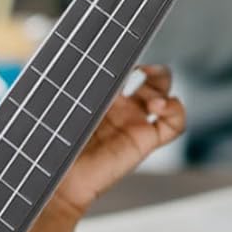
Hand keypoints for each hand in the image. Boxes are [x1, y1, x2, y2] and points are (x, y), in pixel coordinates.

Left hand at [55, 63, 186, 218]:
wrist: (60, 179)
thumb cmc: (55, 141)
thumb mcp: (67, 103)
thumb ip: (82, 82)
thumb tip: (94, 56)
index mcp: (98, 94)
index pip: (123, 69)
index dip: (129, 59)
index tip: (125, 52)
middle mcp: (119, 107)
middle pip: (151, 78)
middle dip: (154, 70)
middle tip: (143, 70)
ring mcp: (134, 123)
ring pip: (164, 95)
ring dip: (163, 87)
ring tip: (151, 97)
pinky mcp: (145, 140)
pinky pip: (175, 124)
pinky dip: (177, 111)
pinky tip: (161, 107)